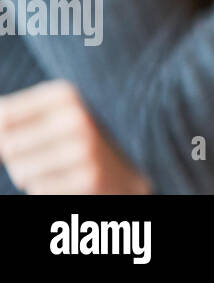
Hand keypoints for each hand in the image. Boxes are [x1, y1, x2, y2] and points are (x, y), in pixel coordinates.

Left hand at [0, 80, 150, 193]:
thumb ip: (15, 113)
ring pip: (21, 171)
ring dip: (30, 174)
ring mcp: (84, 149)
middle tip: (41, 151)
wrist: (131, 163)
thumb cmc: (79, 134)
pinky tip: (68, 177)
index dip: (2, 131)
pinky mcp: (89, 178)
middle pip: (9, 146)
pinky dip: (46, 187)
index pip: (4, 115)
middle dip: (15, 156)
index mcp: (66, 93)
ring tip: (57, 164)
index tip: (17, 136)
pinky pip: (39, 189)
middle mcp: (77, 117)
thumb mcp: (55, 111)